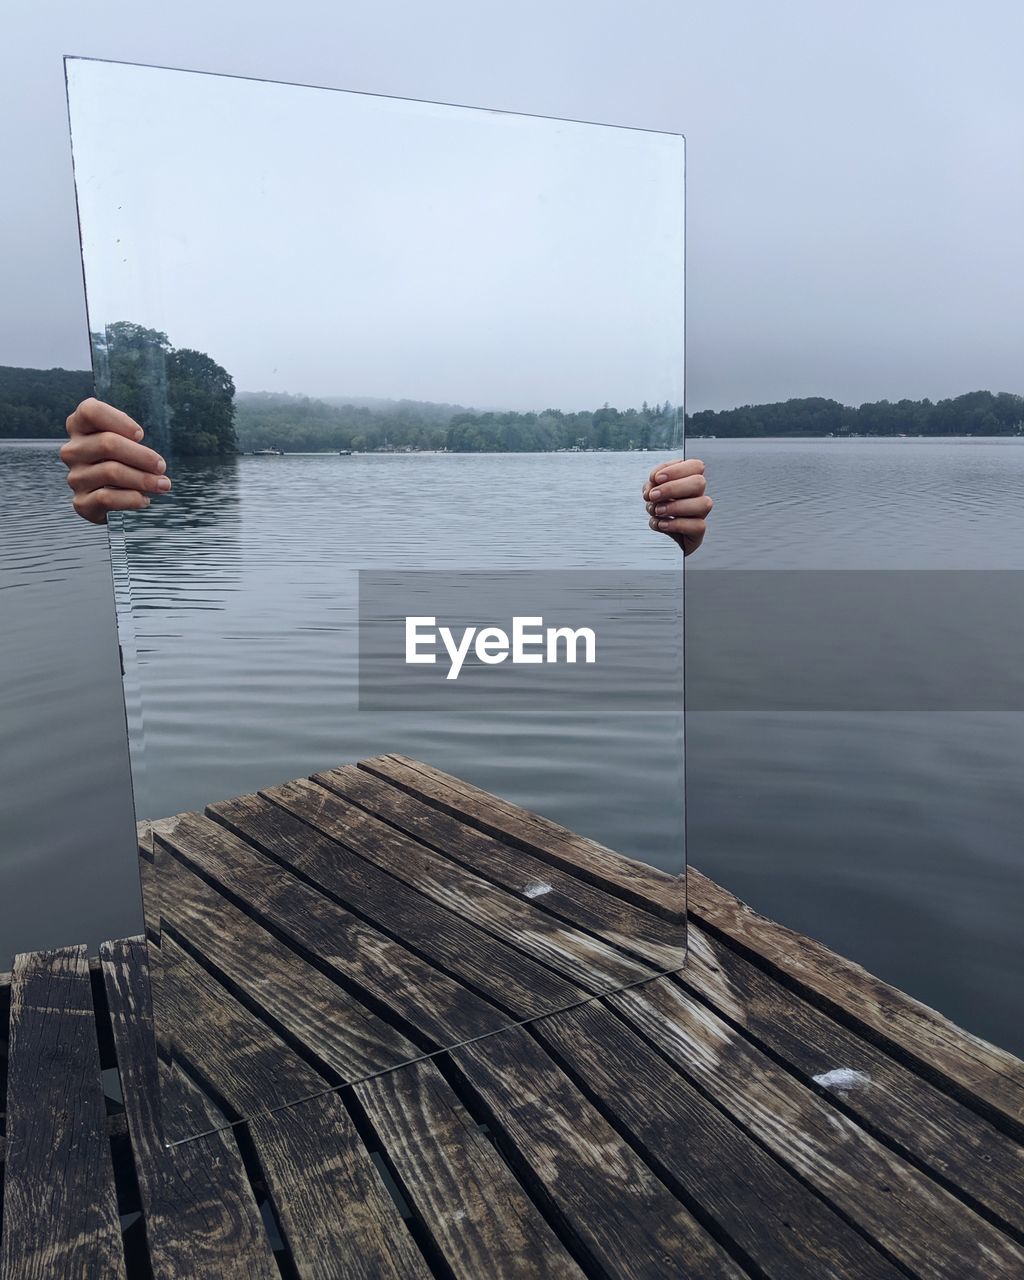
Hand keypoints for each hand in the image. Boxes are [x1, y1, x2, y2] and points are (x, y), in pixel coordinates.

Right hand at [60, 398, 169, 523]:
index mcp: (79, 428)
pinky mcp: (81, 502)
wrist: (105, 497)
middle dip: (142, 456)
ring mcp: (75, 477)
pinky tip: (145, 499)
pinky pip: (107, 498)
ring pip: (111, 472)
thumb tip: (154, 462)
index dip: (119, 420)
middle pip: (107, 444)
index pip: (90, 411)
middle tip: (161, 466)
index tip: (140, 435)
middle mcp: (72, 451)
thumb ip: (130, 438)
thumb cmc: (119, 460)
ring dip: (143, 479)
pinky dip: (131, 499)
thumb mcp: (123, 441)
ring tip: (162, 484)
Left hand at [642, 458, 712, 555]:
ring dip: (674, 507)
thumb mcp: (652, 492)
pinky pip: (697, 526)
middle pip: (699, 482)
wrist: (663, 536)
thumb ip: (652, 485)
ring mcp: (700, 513)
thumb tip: (653, 485)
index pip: (695, 465)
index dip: (675, 470)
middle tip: (653, 496)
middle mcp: (698, 495)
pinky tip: (661, 523)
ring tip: (657, 510)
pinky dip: (675, 524)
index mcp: (689, 480)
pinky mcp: (698, 530)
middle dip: (672, 488)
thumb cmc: (660, 509)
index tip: (656, 478)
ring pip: (702, 504)